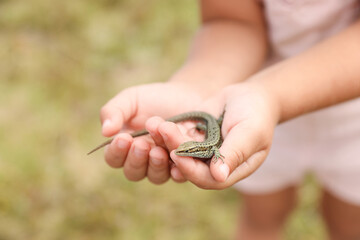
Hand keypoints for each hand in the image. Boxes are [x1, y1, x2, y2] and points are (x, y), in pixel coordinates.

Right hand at [99, 82, 209, 183]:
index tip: (123, 138)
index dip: (117, 152)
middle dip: (136, 159)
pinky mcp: (186, 165)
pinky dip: (179, 170)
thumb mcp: (131, 99)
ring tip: (158, 149)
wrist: (189, 95)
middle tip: (141, 144)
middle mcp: (143, 161)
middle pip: (133, 172)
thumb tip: (105, 131)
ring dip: (156, 163)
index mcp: (125, 146)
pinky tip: (177, 160)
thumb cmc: (155, 98)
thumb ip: (114, 111)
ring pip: (156, 176)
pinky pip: (181, 174)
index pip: (114, 158)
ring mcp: (165, 165)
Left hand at [157, 82, 279, 188]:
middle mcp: (214, 165)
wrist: (250, 95)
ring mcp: (202, 151)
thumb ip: (235, 153)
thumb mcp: (250, 132)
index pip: (209, 179)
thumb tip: (218, 176)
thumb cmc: (256, 114)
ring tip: (156, 124)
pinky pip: (177, 138)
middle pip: (190, 166)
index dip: (191, 170)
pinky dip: (167, 132)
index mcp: (232, 170)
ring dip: (166, 140)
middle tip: (163, 132)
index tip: (177, 155)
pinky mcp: (192, 137)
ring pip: (180, 152)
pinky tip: (157, 121)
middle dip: (175, 151)